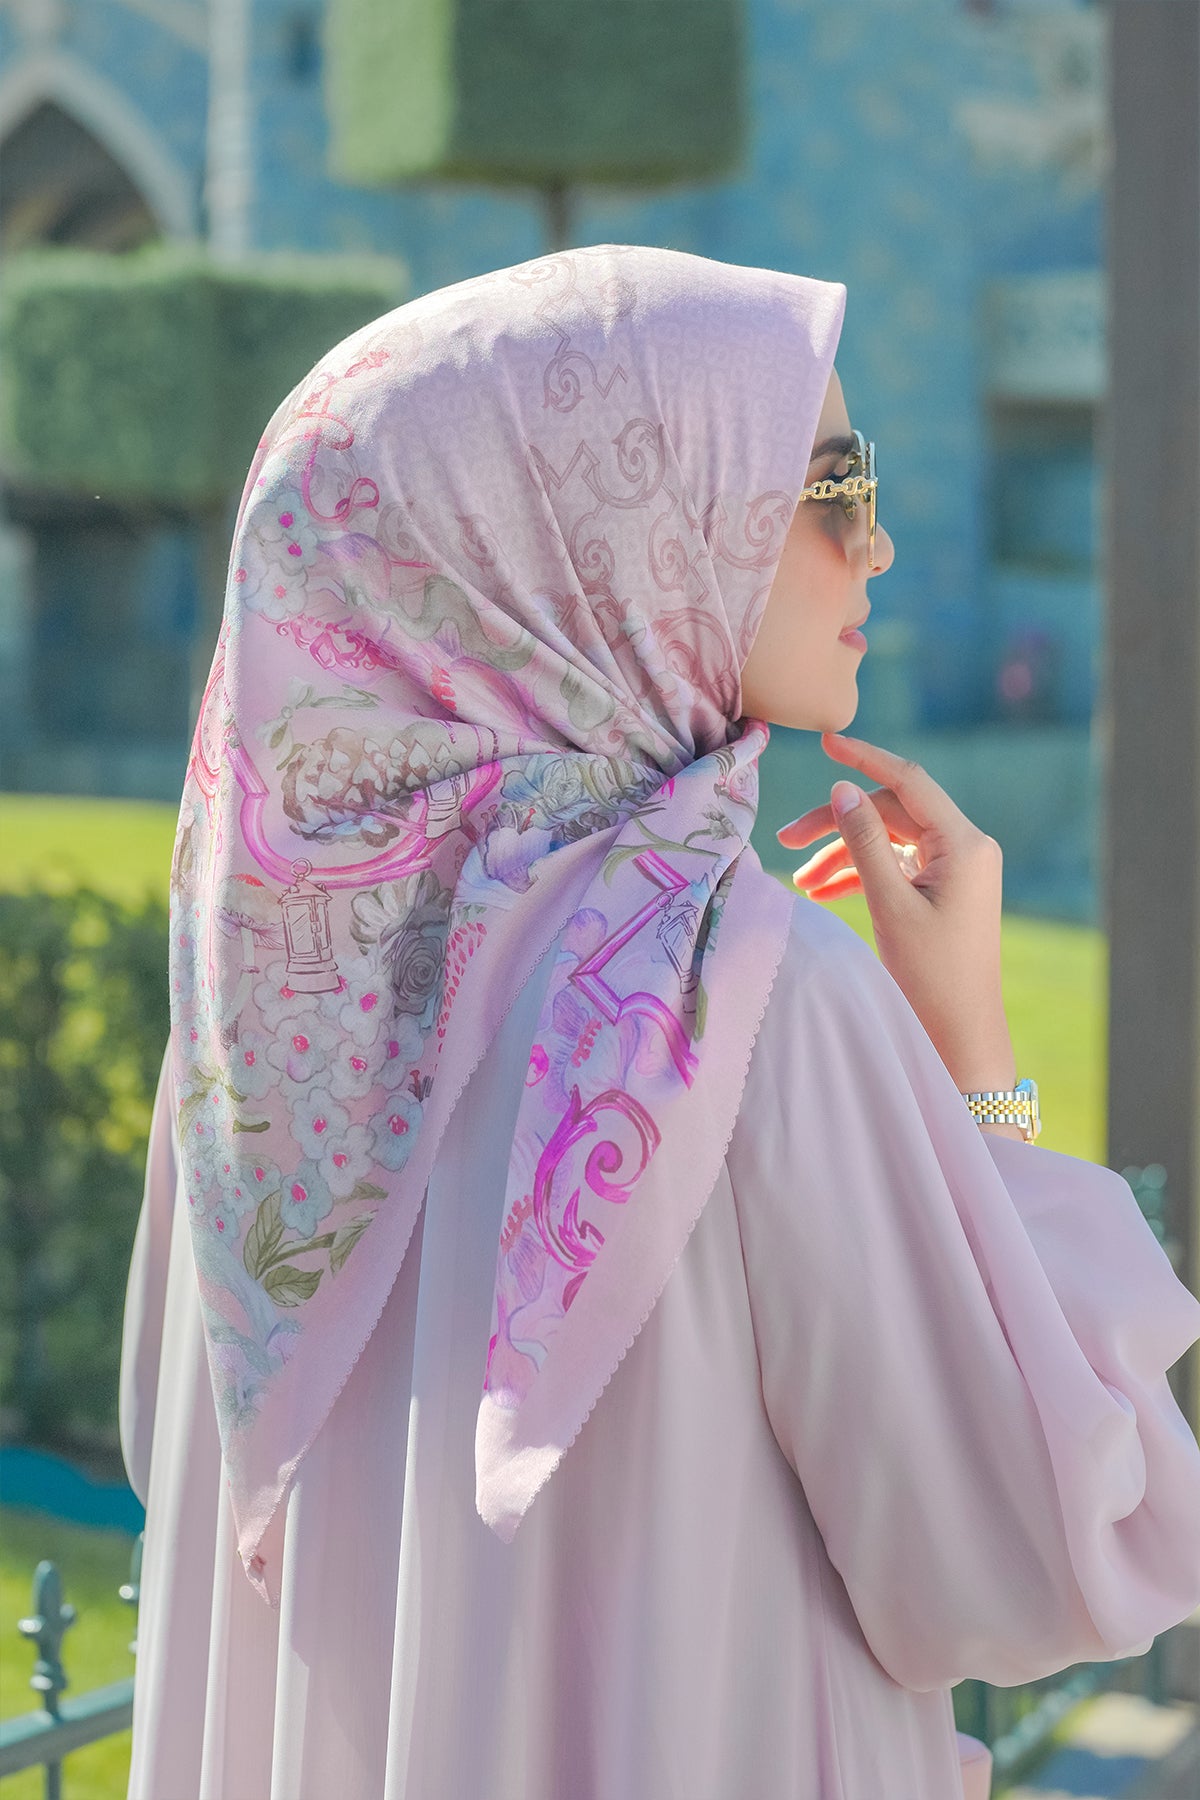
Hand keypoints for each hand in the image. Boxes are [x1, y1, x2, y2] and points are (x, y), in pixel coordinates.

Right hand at [776, 731, 1016, 1094]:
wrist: (962, 1036)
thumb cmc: (930, 976)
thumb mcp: (889, 905)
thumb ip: (863, 843)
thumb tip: (841, 789)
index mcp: (964, 844)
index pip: (908, 781)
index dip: (863, 758)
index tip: (825, 741)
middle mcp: (965, 848)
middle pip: (892, 812)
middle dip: (838, 823)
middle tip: (785, 842)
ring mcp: (956, 870)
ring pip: (889, 840)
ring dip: (843, 854)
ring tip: (800, 883)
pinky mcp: (943, 892)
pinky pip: (896, 866)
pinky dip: (860, 874)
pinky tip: (823, 893)